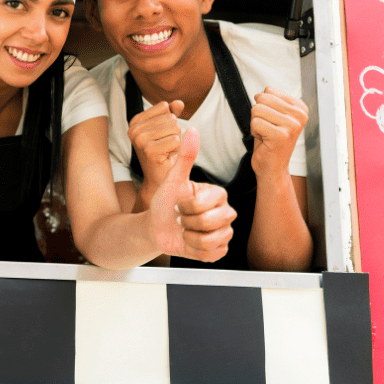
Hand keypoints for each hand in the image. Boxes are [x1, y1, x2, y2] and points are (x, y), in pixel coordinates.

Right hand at [127, 100, 183, 207]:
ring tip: (166, 151)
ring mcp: (140, 140)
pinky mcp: (149, 151)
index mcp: (135, 121)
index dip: (170, 121)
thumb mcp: (167, 129)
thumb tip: (179, 102)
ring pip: (174, 128)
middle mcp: (134, 129)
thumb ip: (172, 113)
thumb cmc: (164, 153)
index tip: (162, 135)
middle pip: (170, 117)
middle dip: (174, 132)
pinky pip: (176, 140)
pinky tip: (167, 157)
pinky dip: (176, 149)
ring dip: (176, 141)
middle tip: (164, 146)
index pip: (164, 107)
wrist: (161, 180)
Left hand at [148, 128, 235, 261]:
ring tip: (186, 229)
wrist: (157, 227)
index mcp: (218, 194)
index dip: (185, 206)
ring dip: (190, 237)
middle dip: (186, 221)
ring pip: (210, 240)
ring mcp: (225, 232)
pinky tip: (191, 242)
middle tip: (182, 217)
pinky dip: (195, 250)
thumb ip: (185, 157)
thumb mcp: (173, 179)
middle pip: (208, 222)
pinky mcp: (221, 250)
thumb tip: (191, 130)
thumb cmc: (165, 201)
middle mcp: (226, 212)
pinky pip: (213, 254)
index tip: (179, 202)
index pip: (203, 204)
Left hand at [250, 87, 307, 178]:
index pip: (269, 90)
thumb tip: (260, 93)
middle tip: (267, 128)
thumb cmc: (271, 140)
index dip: (264, 105)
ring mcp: (292, 126)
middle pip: (262, 98)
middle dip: (258, 114)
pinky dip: (254, 131)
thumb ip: (271, 101)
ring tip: (266, 134)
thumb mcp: (275, 116)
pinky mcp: (281, 136)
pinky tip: (264, 140)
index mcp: (300, 108)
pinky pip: (255, 122)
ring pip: (257, 110)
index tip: (272, 120)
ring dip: (256, 123)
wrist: (273, 166)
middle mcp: (299, 116)